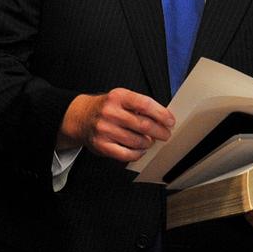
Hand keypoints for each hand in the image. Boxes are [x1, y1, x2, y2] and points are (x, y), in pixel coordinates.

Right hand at [57, 88, 172, 160]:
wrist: (81, 117)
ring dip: (148, 143)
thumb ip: (140, 106)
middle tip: (165, 135)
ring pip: (137, 141)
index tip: (170, 121)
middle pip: (144, 125)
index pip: (145, 104)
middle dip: (160, 132)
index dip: (161, 114)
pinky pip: (126, 154)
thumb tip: (164, 118)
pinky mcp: (101, 145)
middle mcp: (110, 112)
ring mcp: (105, 129)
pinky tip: (140, 150)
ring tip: (149, 142)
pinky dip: (137, 154)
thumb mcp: (121, 98)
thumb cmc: (107, 108)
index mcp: (118, 96)